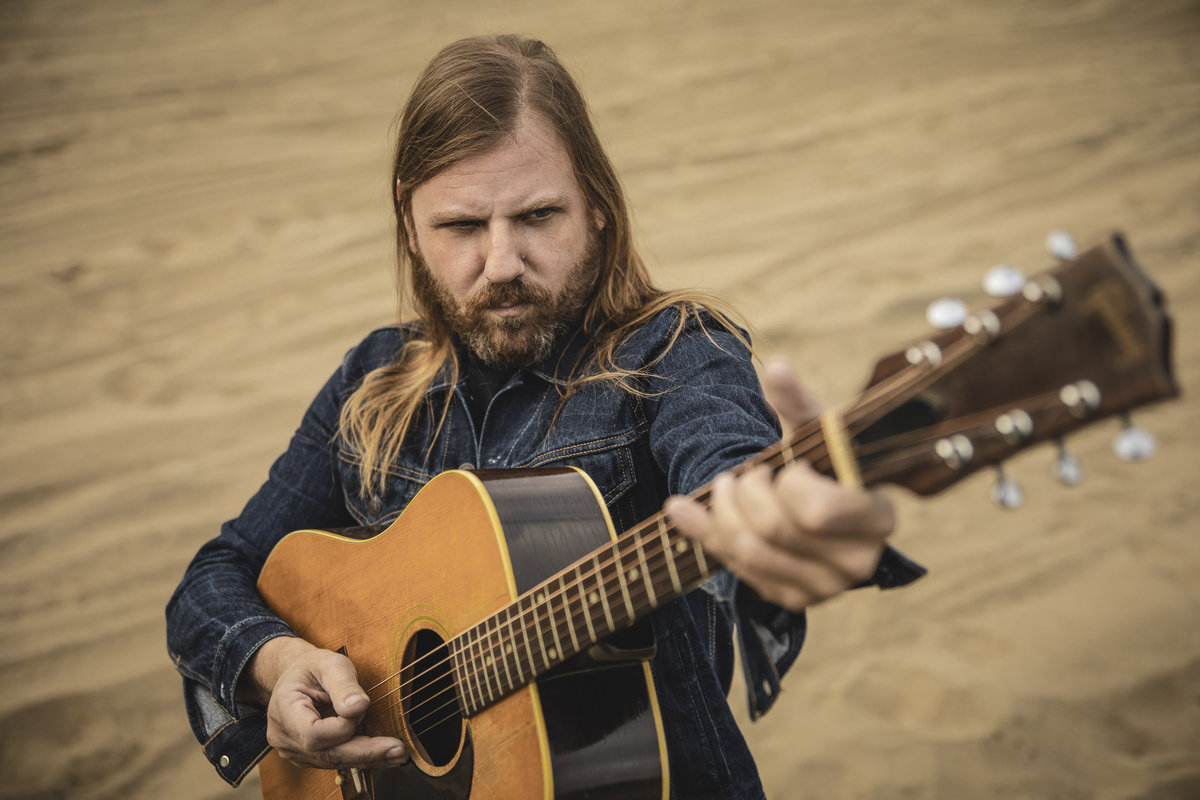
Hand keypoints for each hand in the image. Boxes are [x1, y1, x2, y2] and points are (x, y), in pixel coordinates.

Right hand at [248, 636, 408, 769]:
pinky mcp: (310, 756)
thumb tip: (358, 707)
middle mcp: (285, 738)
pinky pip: (336, 760)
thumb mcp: (329, 663)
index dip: (343, 726)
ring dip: (367, 758)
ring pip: (334, 760)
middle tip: (398, 750)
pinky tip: (384, 755)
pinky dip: (360, 757)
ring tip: (398, 754)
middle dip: (364, 752)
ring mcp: (295, 751)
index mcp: (283, 711)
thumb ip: (343, 684)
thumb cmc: (313, 667)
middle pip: (326, 754)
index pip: (314, 733)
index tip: (363, 707)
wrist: (297, 676)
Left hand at [665, 358, 894, 610]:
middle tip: (744, 473)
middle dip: (747, 491)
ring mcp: (827, 587)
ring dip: (723, 512)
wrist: (814, 505)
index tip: (786, 466)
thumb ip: (797, 401)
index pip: (816, 510)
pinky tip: (686, 511)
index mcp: (878, 515)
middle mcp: (859, 560)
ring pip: (752, 552)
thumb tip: (777, 368)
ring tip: (724, 486)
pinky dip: (707, 536)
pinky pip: (740, 571)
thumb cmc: (822, 463)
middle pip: (776, 529)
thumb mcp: (813, 430)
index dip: (788, 483)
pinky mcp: (794, 600)